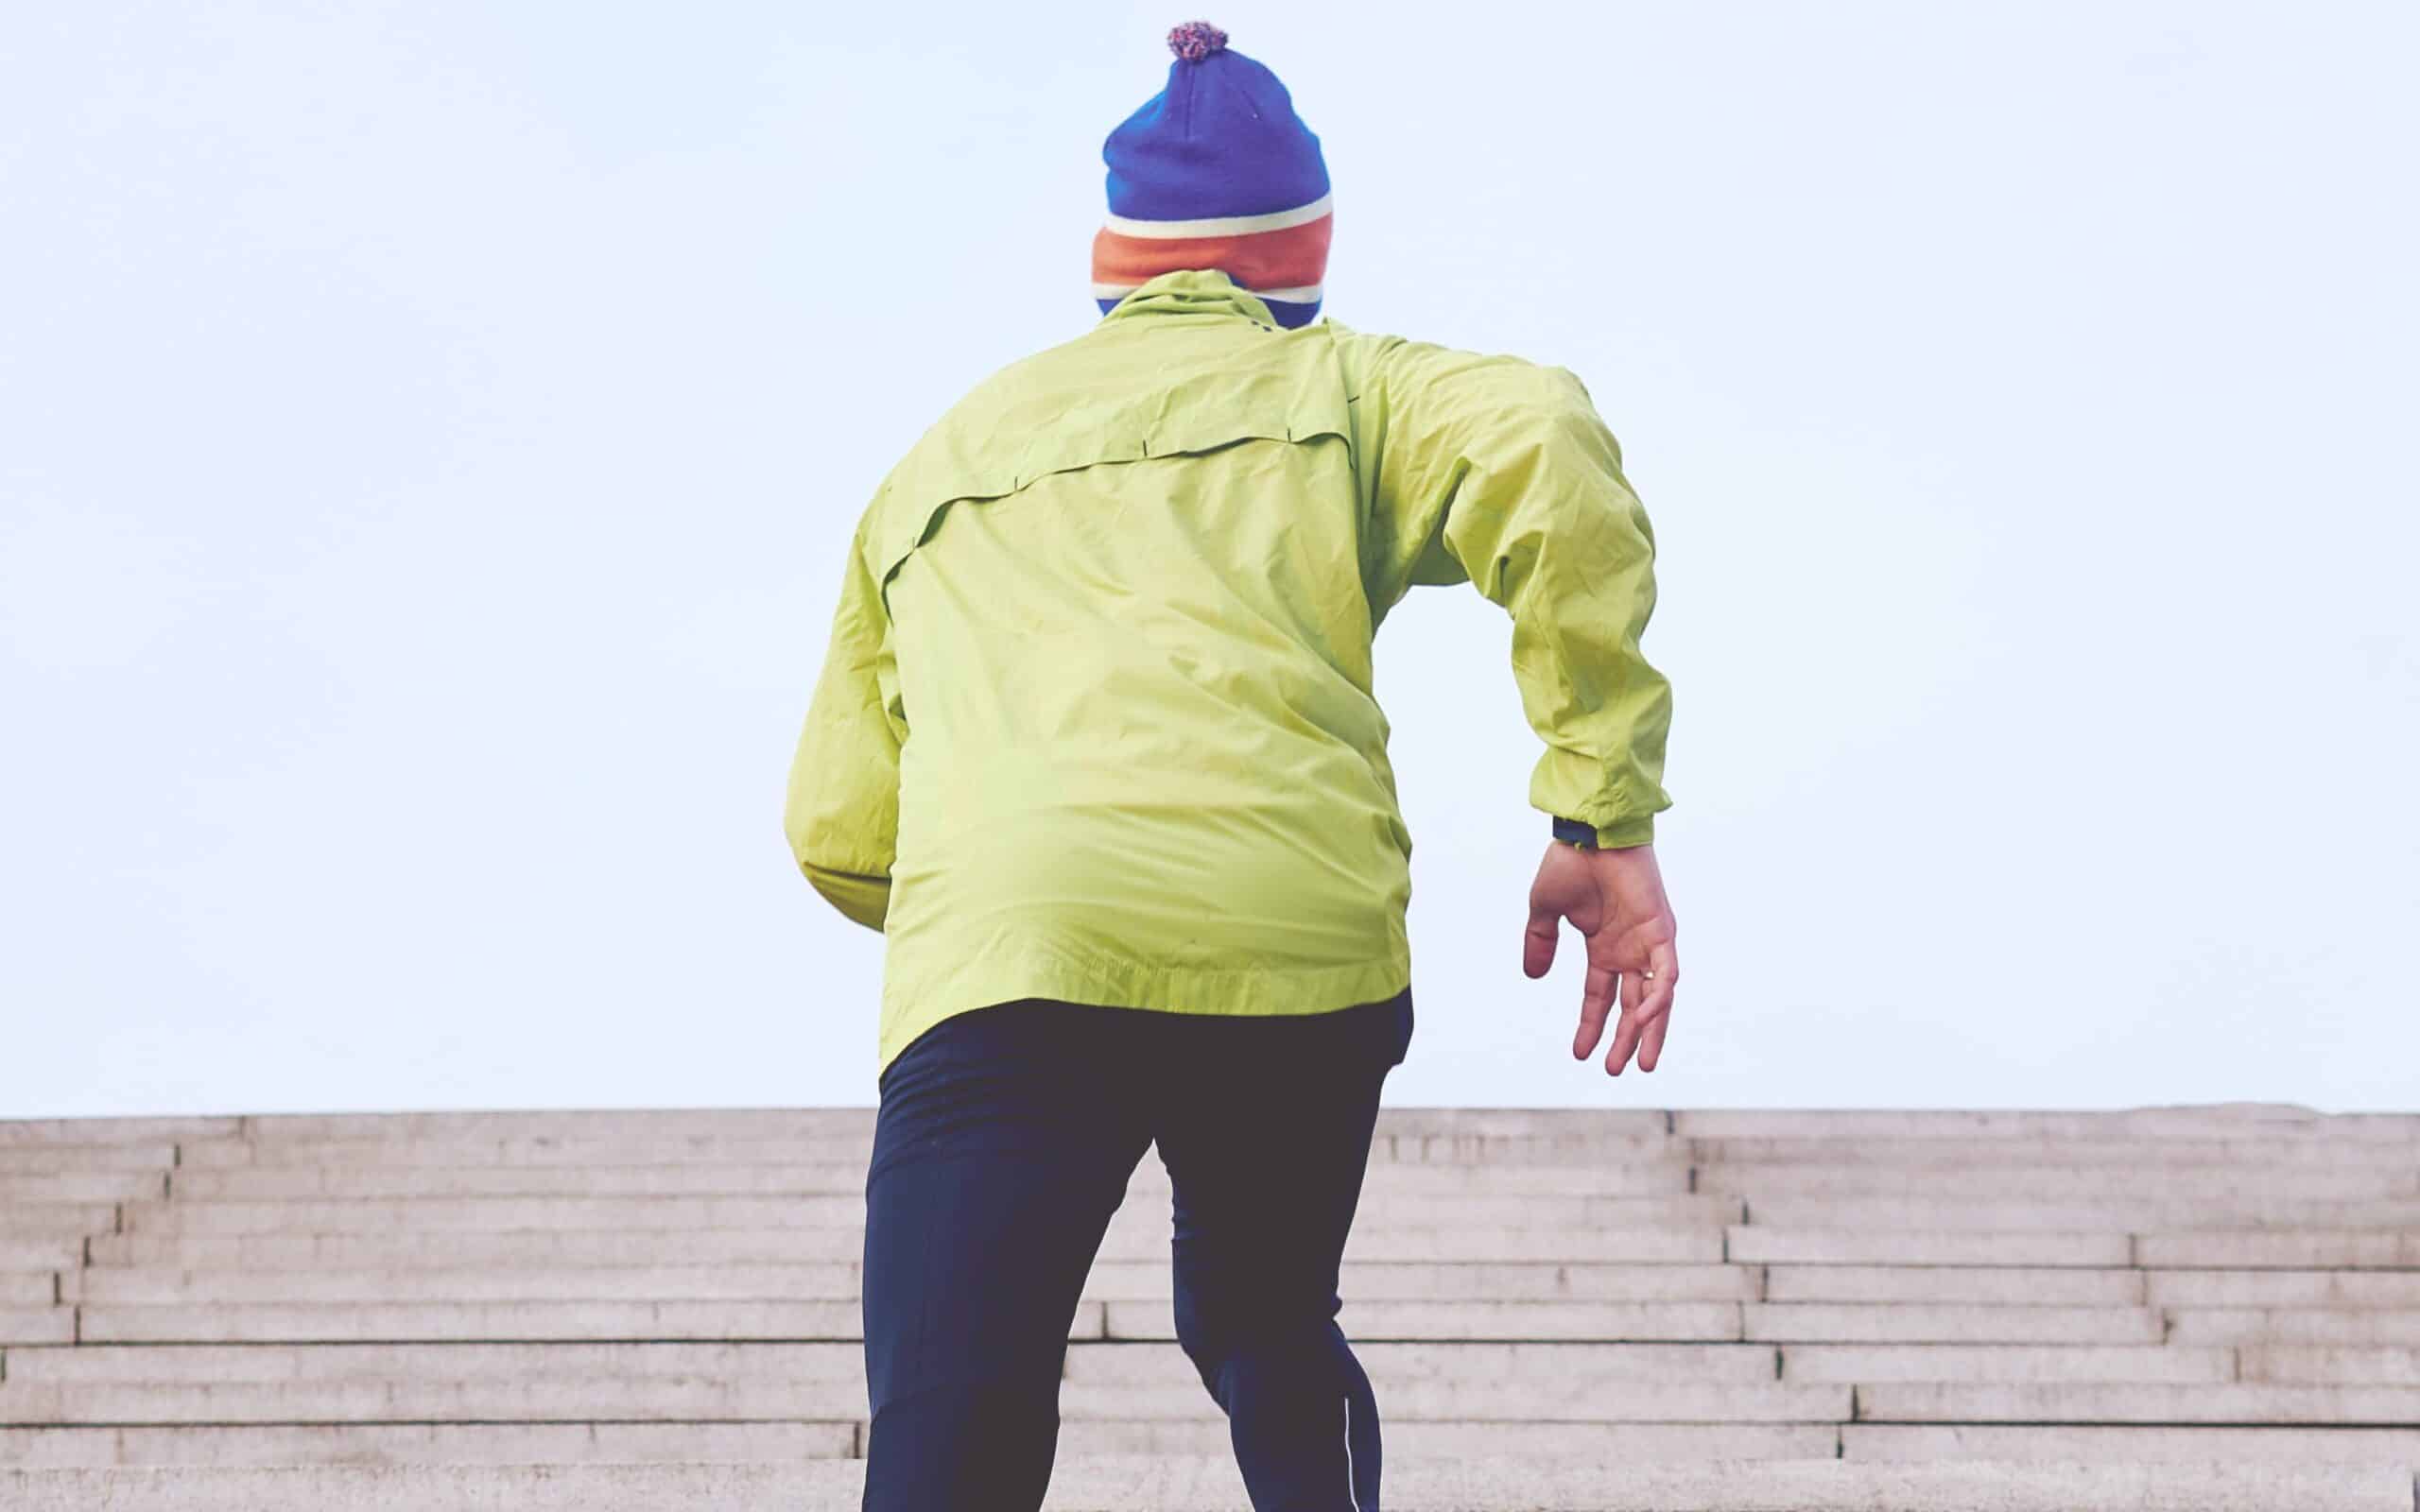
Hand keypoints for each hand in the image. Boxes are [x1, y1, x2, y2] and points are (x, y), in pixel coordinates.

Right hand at [1524, 841, 1678, 1074]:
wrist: (1589, 833)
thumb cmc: (1570, 863)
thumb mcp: (1545, 911)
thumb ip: (1540, 943)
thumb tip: (1533, 976)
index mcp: (1604, 946)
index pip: (1601, 995)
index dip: (1592, 1024)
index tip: (1579, 1054)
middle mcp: (1629, 949)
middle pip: (1632, 1006)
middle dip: (1624, 1039)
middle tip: (1614, 1069)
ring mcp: (1648, 942)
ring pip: (1656, 998)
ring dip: (1649, 1031)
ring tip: (1641, 1064)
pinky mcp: (1662, 931)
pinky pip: (1666, 975)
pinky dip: (1659, 999)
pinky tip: (1643, 1022)